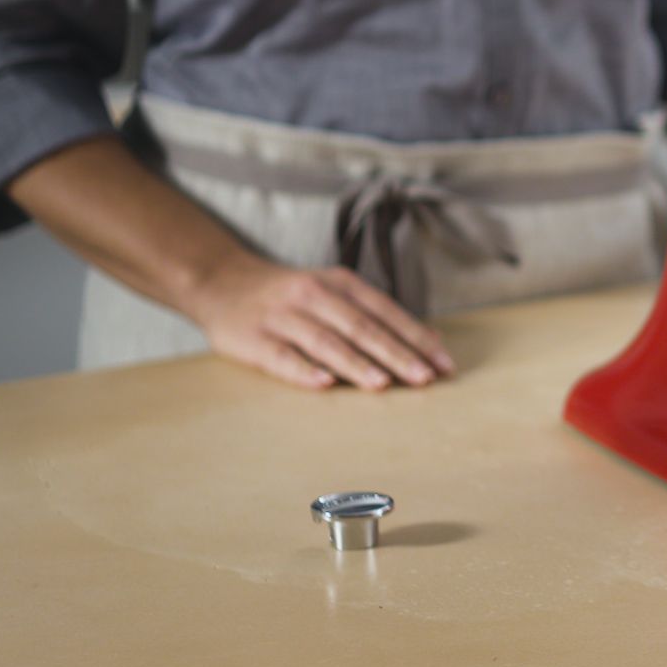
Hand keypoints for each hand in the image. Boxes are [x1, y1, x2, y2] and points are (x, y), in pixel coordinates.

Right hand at [184, 255, 455, 389]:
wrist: (222, 282)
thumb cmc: (293, 296)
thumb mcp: (336, 292)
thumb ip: (378, 314)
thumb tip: (432, 341)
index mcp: (340, 283)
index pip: (385, 311)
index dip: (415, 337)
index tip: (443, 363)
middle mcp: (313, 296)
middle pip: (361, 327)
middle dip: (395, 353)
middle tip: (424, 378)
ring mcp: (282, 316)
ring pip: (325, 341)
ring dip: (356, 363)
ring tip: (383, 383)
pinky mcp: (253, 338)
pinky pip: (281, 356)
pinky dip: (304, 370)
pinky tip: (325, 384)